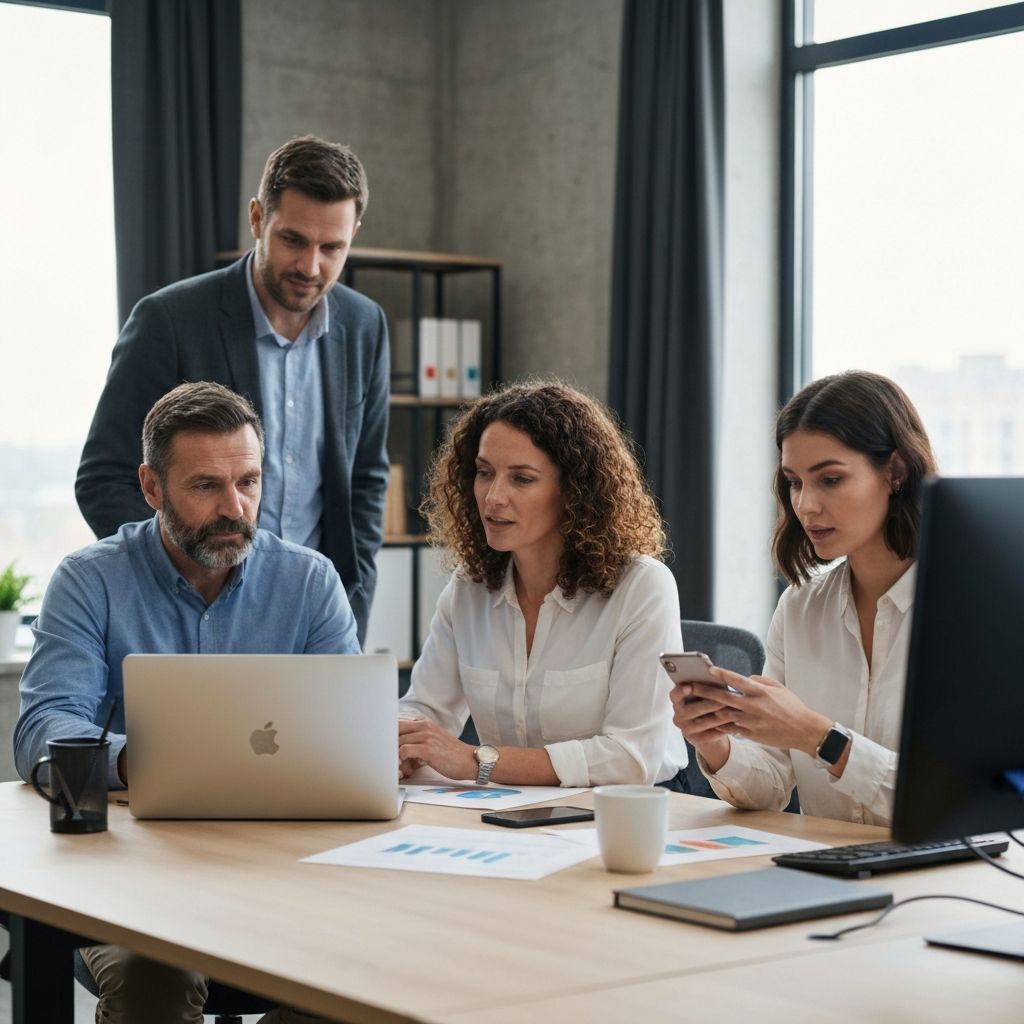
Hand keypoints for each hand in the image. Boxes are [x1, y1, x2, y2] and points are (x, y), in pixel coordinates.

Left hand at [398, 718, 477, 781]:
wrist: (472, 761)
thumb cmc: (453, 755)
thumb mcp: (435, 742)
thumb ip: (419, 742)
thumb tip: (401, 753)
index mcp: (425, 724)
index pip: (398, 725)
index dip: (391, 739)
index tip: (392, 752)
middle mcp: (425, 726)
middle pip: (395, 732)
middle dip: (392, 749)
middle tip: (398, 763)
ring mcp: (426, 736)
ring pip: (397, 742)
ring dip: (396, 758)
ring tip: (406, 769)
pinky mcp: (428, 749)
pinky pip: (404, 751)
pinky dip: (401, 761)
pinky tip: (408, 769)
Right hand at [669, 682, 732, 772]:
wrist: (707, 729)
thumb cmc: (706, 703)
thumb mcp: (701, 695)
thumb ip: (703, 687)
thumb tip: (716, 677)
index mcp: (676, 701)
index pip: (675, 695)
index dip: (681, 691)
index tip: (689, 686)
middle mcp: (678, 716)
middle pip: (694, 709)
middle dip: (712, 702)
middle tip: (727, 696)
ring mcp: (686, 729)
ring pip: (706, 722)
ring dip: (722, 715)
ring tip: (736, 709)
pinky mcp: (697, 740)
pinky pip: (712, 734)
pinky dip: (724, 728)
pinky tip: (735, 722)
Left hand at [679, 667, 831, 756]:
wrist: (804, 731)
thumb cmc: (791, 706)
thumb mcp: (778, 688)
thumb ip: (759, 681)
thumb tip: (745, 678)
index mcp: (761, 692)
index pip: (737, 680)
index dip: (722, 674)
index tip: (709, 669)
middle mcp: (754, 706)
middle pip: (724, 697)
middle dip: (705, 692)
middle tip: (690, 687)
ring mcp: (751, 721)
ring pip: (724, 714)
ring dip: (708, 709)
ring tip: (694, 704)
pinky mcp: (751, 734)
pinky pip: (730, 729)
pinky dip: (719, 724)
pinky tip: (708, 720)